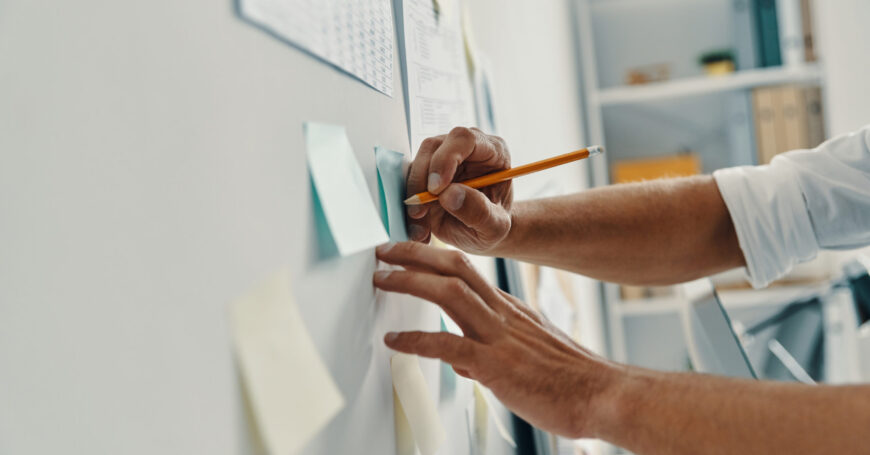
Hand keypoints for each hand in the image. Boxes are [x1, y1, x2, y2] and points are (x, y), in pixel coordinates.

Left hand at [373, 241, 618, 437]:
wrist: (603, 395)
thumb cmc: (571, 379)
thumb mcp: (529, 353)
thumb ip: (493, 350)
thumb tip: (460, 359)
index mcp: (511, 309)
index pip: (466, 271)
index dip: (433, 258)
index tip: (409, 254)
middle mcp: (504, 315)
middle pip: (455, 268)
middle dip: (415, 255)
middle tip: (385, 251)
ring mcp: (500, 337)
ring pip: (449, 293)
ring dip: (410, 281)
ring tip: (382, 279)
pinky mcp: (496, 366)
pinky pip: (448, 346)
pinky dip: (416, 340)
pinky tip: (395, 340)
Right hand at [406, 127, 512, 253]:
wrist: (482, 233)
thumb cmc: (494, 225)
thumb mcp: (495, 226)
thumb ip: (479, 211)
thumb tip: (449, 194)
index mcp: (493, 151)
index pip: (465, 139)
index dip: (446, 159)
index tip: (436, 189)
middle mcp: (465, 148)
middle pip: (433, 147)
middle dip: (421, 180)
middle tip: (420, 212)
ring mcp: (442, 156)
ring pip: (415, 163)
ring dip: (412, 197)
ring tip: (422, 229)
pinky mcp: (425, 171)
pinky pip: (407, 181)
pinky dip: (408, 206)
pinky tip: (419, 229)